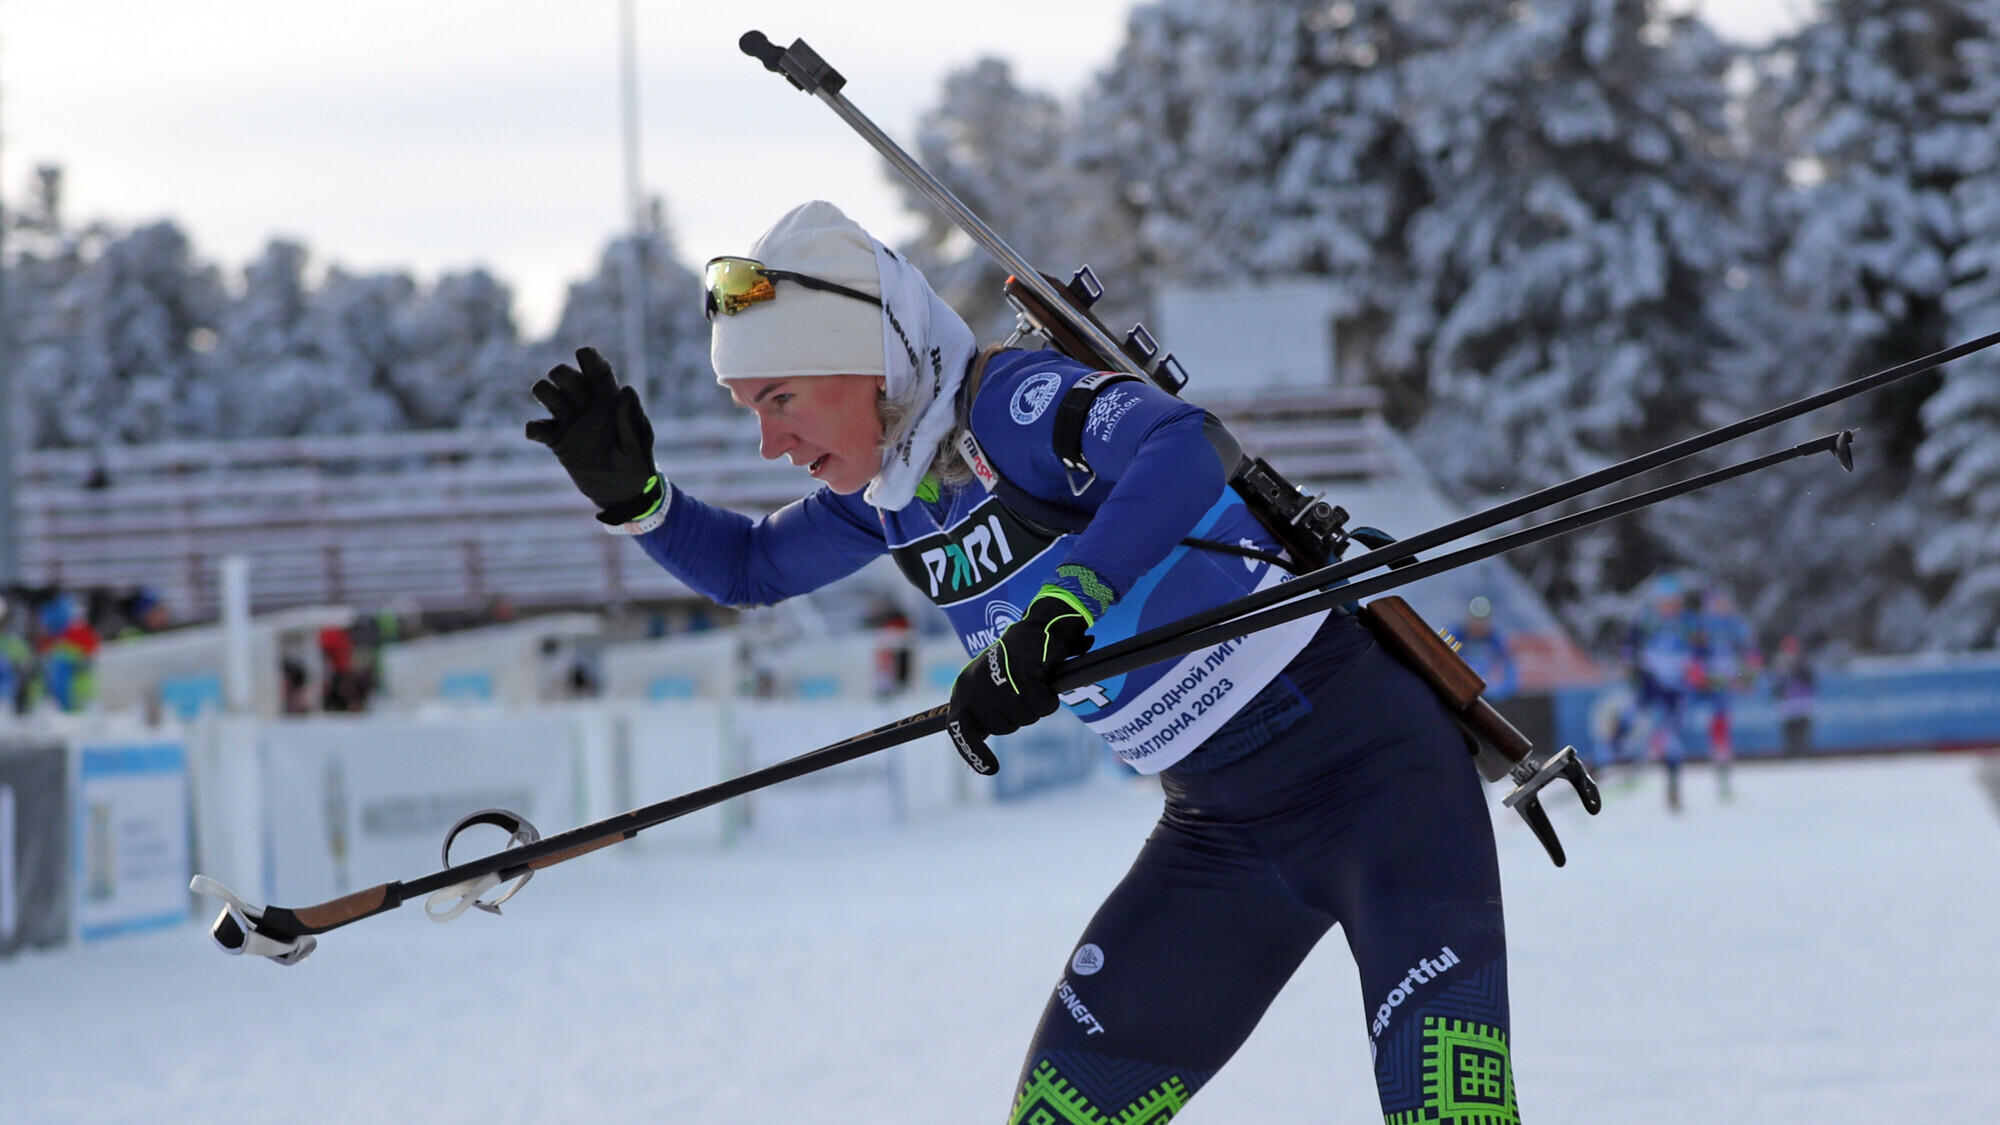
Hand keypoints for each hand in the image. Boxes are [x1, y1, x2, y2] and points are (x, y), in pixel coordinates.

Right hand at [526, 347, 658, 516]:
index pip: (597, 370)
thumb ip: (631, 419)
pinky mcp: (557, 441)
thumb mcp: (638, 443)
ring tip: (558, 412)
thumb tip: (625, 391)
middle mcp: (587, 405)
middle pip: (565, 375)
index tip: (582, 354)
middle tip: (574, 395)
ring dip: (545, 394)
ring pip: (547, 393)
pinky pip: (538, 429)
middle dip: (564, 375)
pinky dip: (534, 429)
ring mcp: (570, 421)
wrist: (622, 492)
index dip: (588, 358)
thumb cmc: (637, 464)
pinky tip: (540, 434)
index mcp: (609, 399)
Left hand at [946, 593, 1093, 773]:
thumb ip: (984, 713)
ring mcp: (997, 680)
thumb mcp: (992, 686)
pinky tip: (1047, 679)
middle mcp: (975, 685)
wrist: (1041, 625)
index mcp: (964, 689)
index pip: (959, 730)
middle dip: (1019, 716)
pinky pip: (1042, 706)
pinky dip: (1050, 698)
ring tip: (1035, 682)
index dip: (974, 753)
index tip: (991, 771)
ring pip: (1024, 718)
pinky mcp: (1022, 674)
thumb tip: (978, 757)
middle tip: (1025, 692)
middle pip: (1003, 727)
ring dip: (1036, 706)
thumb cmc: (1018, 659)